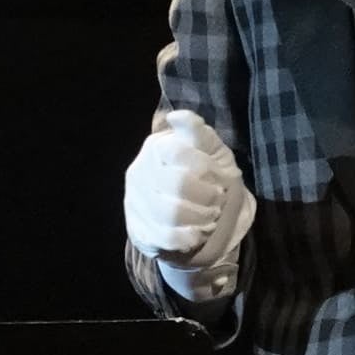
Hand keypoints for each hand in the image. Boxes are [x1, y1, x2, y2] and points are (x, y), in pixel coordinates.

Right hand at [124, 110, 256, 273]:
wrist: (193, 217)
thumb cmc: (204, 177)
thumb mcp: (209, 151)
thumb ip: (197, 133)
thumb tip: (177, 117)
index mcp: (156, 147)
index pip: (179, 152)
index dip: (206, 166)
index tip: (219, 175)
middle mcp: (139, 172)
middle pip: (178, 184)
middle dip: (208, 195)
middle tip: (217, 199)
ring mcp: (135, 202)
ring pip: (172, 213)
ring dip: (201, 216)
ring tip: (210, 215)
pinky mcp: (139, 230)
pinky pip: (166, 237)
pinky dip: (190, 237)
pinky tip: (198, 232)